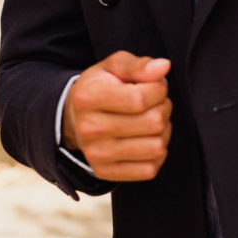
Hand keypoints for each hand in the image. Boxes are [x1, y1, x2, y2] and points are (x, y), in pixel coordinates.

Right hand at [62, 50, 171, 180]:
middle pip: (153, 122)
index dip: (159, 90)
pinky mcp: (105, 172)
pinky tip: (146, 140)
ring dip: (163, 132)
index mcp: (88, 97)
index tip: (156, 86)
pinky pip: (150, 169)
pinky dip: (156, 154)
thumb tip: (163, 66)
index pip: (141, 99)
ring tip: (151, 121)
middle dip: (163, 108)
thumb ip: (138, 65)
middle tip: (155, 104)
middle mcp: (89, 129)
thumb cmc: (101, 87)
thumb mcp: (114, 67)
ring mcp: (96, 155)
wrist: (74, 118)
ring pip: (156, 147)